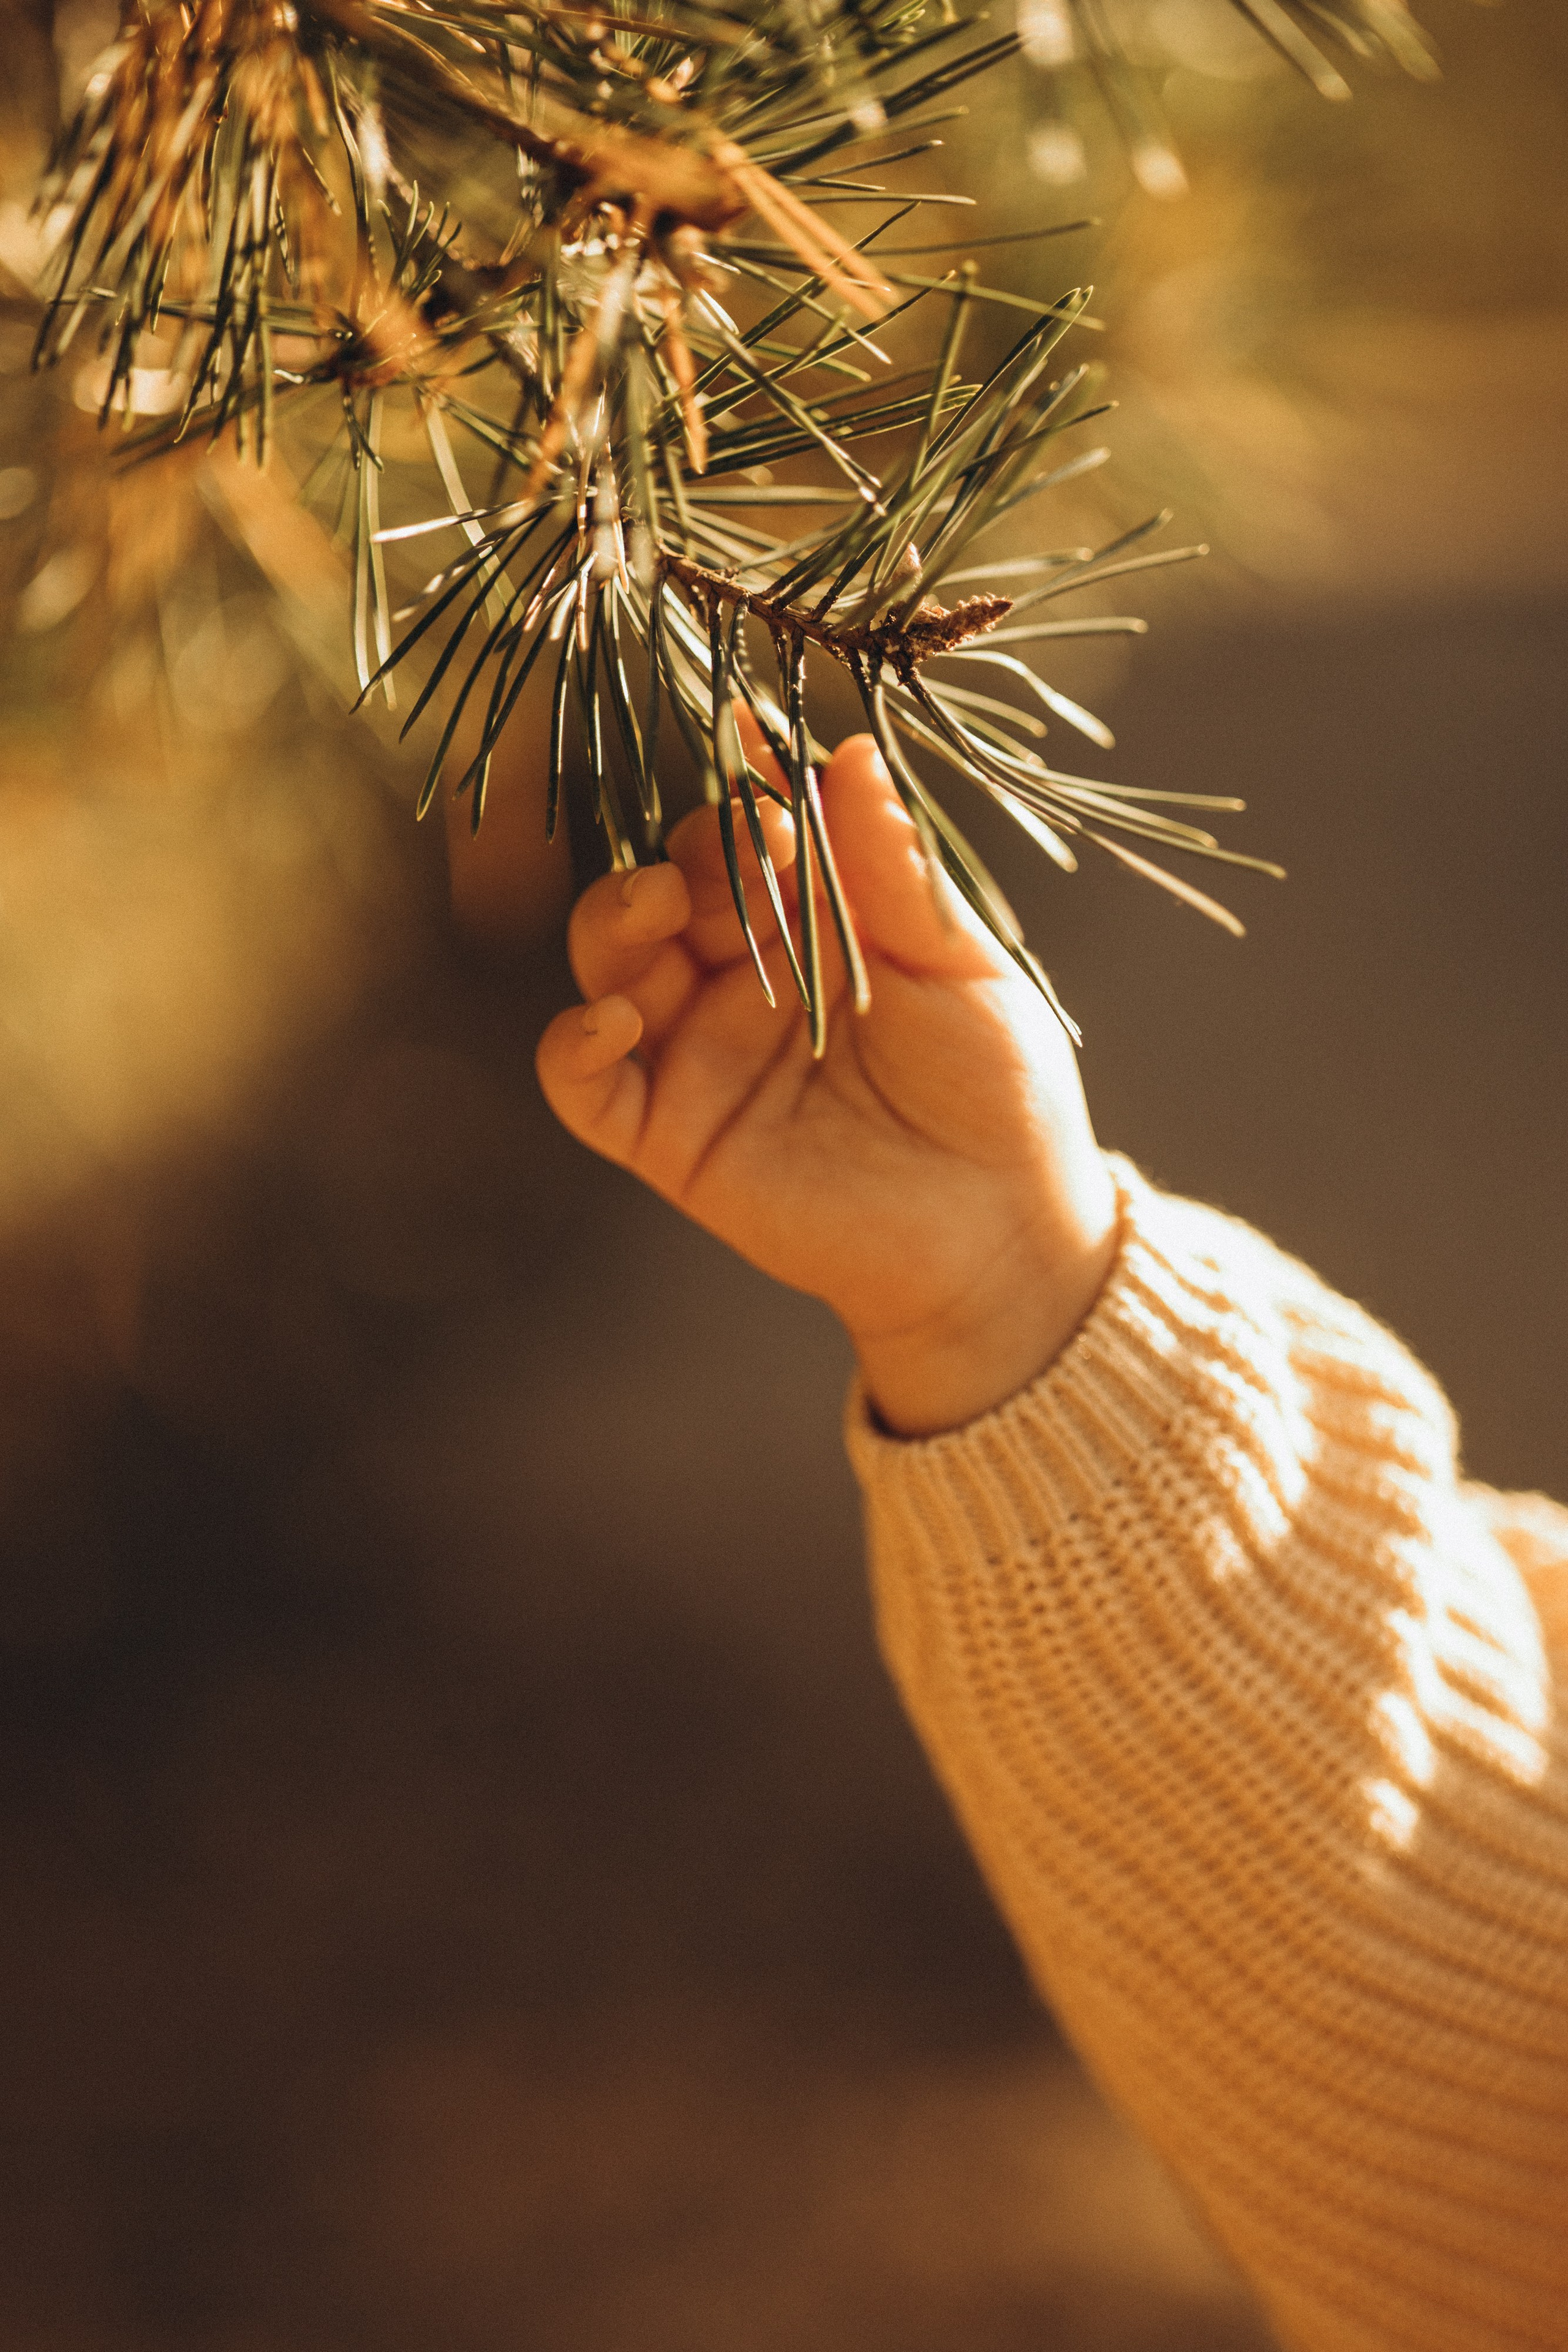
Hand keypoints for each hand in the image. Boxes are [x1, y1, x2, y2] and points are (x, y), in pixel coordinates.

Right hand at [535, 718, 1118, 1435]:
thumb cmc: (997, 1092)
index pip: (748, 835)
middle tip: (732, 850)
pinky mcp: (670, 1136)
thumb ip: (892, 870)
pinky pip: (584, 1086)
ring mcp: (696, 1055)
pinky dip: (575, 1044)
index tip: (751, 736)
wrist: (1004, 1233)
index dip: (745, 788)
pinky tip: (614, 1019)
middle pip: (666, 887)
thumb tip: (852, 751)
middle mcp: (739, 979)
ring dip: (613, 920)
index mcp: (810, 923)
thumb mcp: (960, 965)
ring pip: (608, 967)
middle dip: (685, 853)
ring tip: (660, 905)